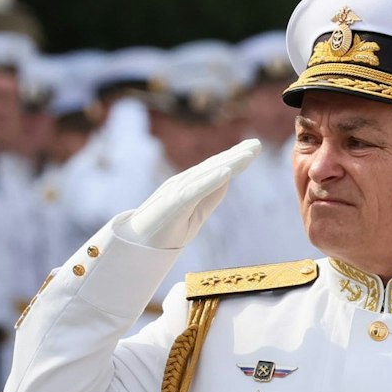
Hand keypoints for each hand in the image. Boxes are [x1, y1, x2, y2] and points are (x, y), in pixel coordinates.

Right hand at [127, 138, 261, 248]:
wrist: (135, 247)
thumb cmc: (164, 232)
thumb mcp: (196, 214)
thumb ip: (211, 196)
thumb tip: (228, 176)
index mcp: (189, 186)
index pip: (215, 168)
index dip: (235, 158)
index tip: (253, 147)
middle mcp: (183, 183)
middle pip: (214, 166)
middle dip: (237, 155)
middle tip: (257, 144)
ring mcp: (177, 192)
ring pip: (208, 173)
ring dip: (229, 163)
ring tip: (249, 154)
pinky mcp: (173, 203)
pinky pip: (195, 190)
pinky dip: (211, 180)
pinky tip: (227, 173)